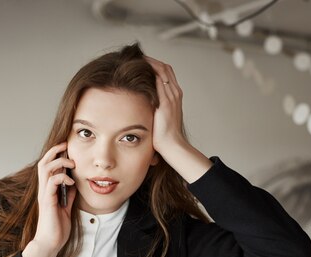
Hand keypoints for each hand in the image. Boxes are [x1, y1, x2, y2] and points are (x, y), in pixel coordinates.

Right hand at [22, 142, 75, 256]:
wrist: (50, 243)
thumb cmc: (57, 228)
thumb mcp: (66, 207)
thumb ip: (68, 195)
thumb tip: (74, 184)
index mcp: (47, 190)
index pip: (47, 166)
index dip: (55, 154)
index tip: (67, 147)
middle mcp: (43, 190)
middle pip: (43, 162)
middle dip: (54, 151)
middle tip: (66, 145)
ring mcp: (44, 195)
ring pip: (45, 169)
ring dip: (59, 162)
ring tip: (71, 163)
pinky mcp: (47, 202)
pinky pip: (52, 183)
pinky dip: (62, 178)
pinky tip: (71, 182)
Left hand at [145, 56, 212, 182]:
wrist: (172, 146)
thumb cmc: (164, 136)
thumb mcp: (159, 117)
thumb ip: (154, 108)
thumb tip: (142, 105)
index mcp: (174, 96)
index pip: (166, 73)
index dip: (154, 65)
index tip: (140, 62)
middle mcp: (174, 93)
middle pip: (164, 67)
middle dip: (150, 60)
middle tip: (136, 56)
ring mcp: (171, 96)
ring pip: (162, 70)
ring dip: (149, 62)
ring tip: (135, 58)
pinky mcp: (166, 102)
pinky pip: (159, 80)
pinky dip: (149, 71)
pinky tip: (138, 68)